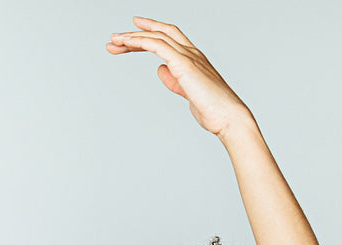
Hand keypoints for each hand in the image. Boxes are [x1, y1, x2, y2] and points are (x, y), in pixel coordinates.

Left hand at [106, 16, 251, 137]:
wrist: (228, 117)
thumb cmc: (212, 109)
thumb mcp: (186, 92)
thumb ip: (173, 80)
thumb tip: (160, 69)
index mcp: (193, 58)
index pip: (169, 37)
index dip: (150, 31)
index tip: (130, 33)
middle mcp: (191, 52)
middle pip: (160, 33)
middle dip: (135, 34)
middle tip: (113, 39)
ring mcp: (188, 56)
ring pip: (157, 37)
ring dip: (133, 38)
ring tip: (114, 41)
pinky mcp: (184, 64)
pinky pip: (158, 46)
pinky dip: (141, 42)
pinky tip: (128, 44)